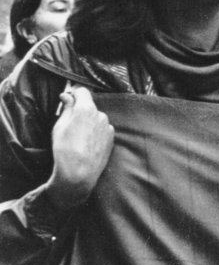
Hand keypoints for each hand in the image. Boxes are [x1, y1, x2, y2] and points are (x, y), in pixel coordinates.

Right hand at [44, 86, 112, 206]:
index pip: (83, 91)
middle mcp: (101, 115)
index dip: (74, 93)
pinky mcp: (111, 139)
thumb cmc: (65, 149)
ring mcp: (108, 127)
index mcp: (87, 109)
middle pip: (90, 106)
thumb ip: (67, 108)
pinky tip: (86, 143)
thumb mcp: (60, 126)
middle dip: (80, 110)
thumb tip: (68, 96)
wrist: (80, 173)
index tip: (68, 99)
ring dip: (88, 122)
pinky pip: (101, 130)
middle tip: (69, 123)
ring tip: (78, 137)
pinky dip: (94, 132)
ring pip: (96, 119)